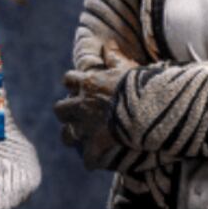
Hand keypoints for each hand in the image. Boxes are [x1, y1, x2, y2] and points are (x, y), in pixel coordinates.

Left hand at [57, 42, 136, 169]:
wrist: (148, 108)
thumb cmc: (139, 85)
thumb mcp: (127, 67)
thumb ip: (114, 58)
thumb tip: (108, 47)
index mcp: (88, 84)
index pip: (68, 80)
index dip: (73, 84)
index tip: (80, 87)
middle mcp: (82, 105)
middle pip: (60, 110)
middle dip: (66, 113)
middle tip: (77, 115)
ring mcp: (87, 128)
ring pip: (66, 136)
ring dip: (73, 137)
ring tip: (81, 139)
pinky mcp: (96, 146)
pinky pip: (88, 159)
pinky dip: (93, 161)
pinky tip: (97, 161)